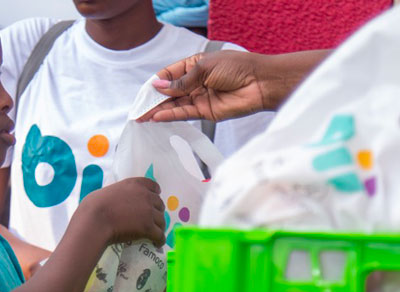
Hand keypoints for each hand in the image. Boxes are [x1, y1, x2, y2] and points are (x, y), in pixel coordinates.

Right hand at [81, 177, 165, 246]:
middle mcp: (146, 196)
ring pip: (161, 221)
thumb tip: (118, 203)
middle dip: (157, 212)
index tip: (152, 201)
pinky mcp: (148, 228)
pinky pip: (160, 235)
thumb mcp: (109, 192)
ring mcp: (148, 212)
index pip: (153, 186)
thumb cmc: (94, 206)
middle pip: (160, 205)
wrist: (95, 220)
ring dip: (159, 227)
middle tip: (151, 220)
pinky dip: (159, 240)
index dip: (155, 194)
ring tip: (154, 234)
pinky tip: (156, 243)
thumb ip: (120, 194)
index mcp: (135, 184)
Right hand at [139, 50, 265, 122]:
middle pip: (170, 93)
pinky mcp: (206, 112)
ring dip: (159, 110)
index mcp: (194, 65)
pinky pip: (185, 114)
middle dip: (154, 101)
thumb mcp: (204, 68)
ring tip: (143, 117)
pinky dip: (171, 115)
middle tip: (139, 110)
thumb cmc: (237, 67)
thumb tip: (159, 87)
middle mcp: (196, 82)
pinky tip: (158, 117)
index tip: (145, 92)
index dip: (156, 83)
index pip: (169, 75)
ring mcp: (200, 98)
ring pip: (175, 105)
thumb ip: (182, 82)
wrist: (260, 83)